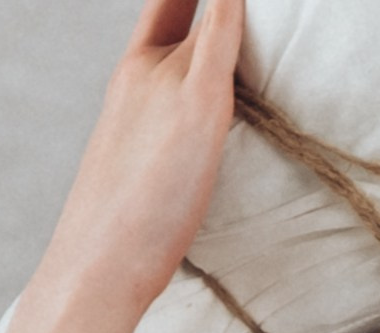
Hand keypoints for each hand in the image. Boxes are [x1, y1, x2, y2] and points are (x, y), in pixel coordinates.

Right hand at [46, 0, 244, 312]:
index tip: (222, 6)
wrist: (99, 261)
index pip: (165, 12)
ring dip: (234, 8)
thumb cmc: (124, 233)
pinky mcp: (197, 105)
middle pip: (191, 12)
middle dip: (223, 10)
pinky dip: (233, 6)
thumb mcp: (147, 169)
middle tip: (260, 13)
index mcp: (131, 80)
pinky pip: (222, 30)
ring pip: (213, 18)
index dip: (190, 0)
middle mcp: (146, 68)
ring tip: (280, 12)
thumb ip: (174, 142)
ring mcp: (167, 83)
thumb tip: (200, 156)